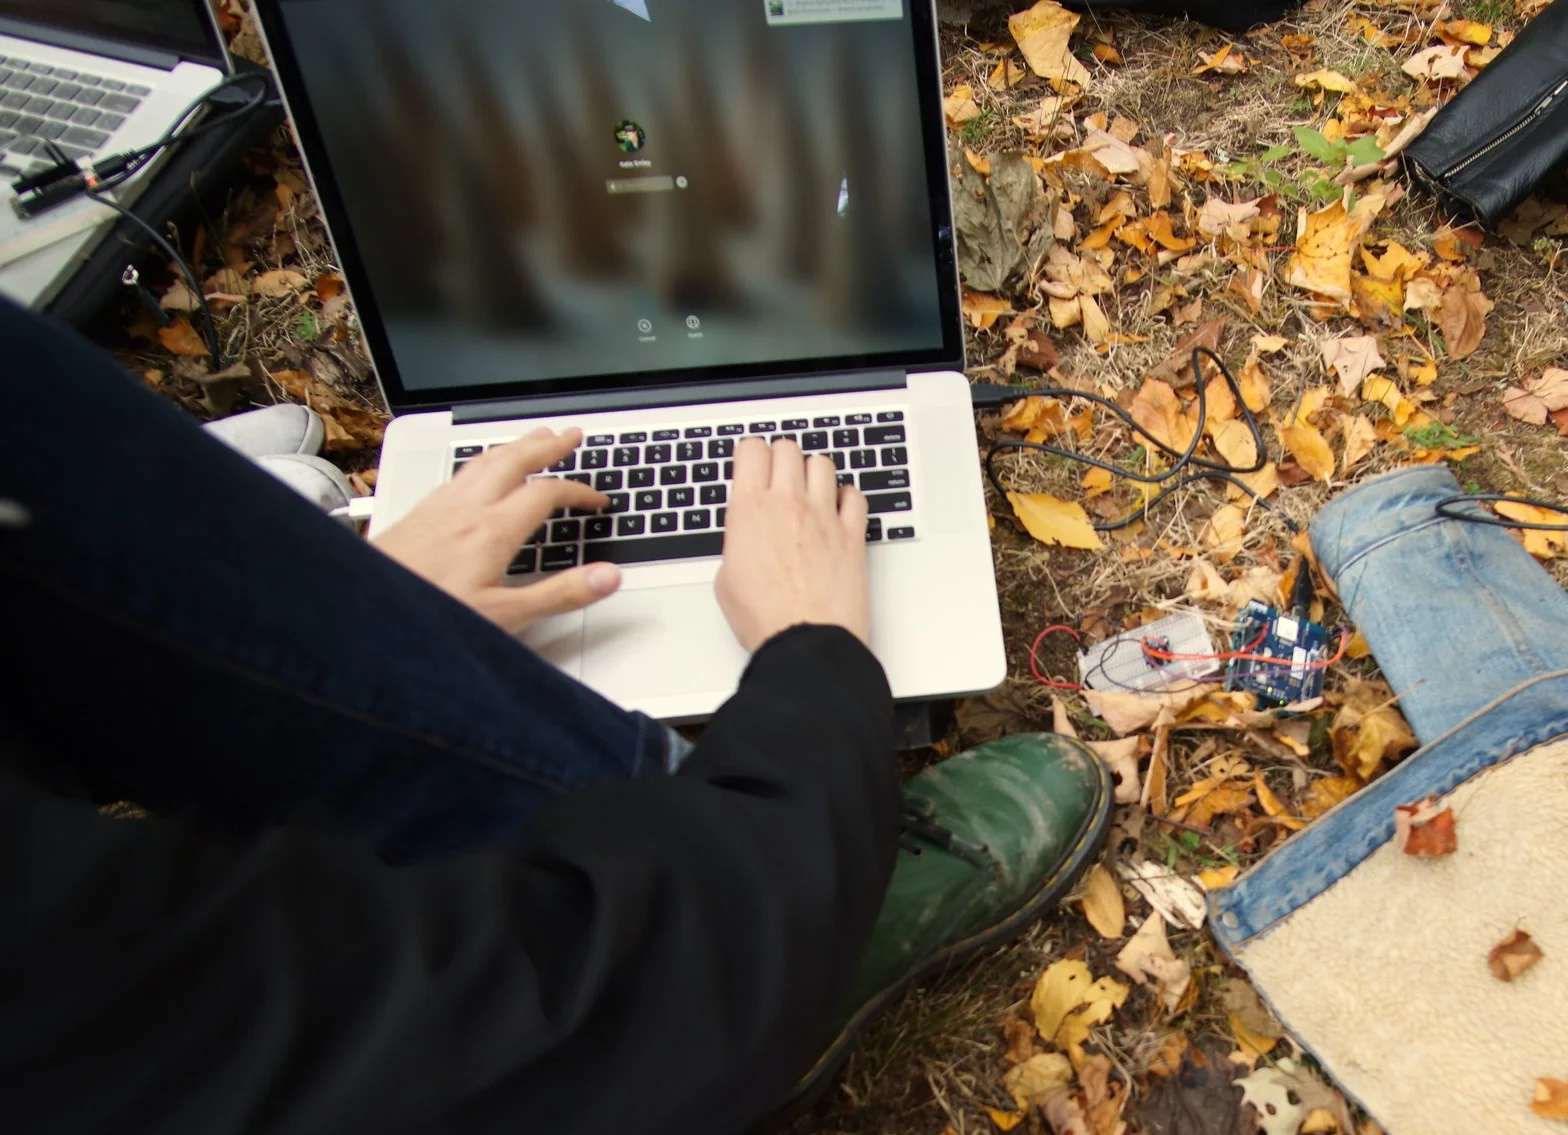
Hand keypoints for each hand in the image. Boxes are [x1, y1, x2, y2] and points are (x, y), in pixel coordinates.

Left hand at [373, 428, 621, 633]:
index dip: (578, 492)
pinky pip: (458, 473)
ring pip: (484, 460)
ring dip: (515, 445)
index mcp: (491, 531)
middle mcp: (464, 509)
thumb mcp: (504, 617)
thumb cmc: (426, 616)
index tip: (597, 500)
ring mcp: (438, 508)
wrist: (361, 612)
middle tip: (572, 435)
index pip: (546, 493)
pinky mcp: (417, 514)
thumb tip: (607, 577)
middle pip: (514, 460)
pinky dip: (483, 461)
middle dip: (548, 445)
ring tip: (533, 438)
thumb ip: (559, 595)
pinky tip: (479, 470)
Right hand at [715, 437, 869, 651]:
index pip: (752, 450)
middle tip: (777, 475)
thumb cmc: (764, 618)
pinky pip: (855, 496)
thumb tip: (746, 542)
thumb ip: (738, 545)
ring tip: (809, 489)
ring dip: (813, 471)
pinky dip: (847, 496)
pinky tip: (838, 509)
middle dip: (780, 457)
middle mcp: (788, 504)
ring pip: (823, 464)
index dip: (750, 452)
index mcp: (750, 510)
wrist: (803, 640)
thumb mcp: (726, 578)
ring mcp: (823, 516)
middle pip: (788, 449)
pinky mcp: (851, 535)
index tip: (751, 461)